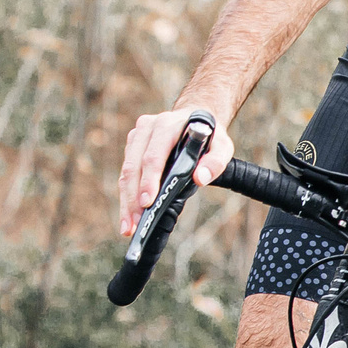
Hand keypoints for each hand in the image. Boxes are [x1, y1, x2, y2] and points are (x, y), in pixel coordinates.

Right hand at [118, 108, 232, 236]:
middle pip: (134, 166)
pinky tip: (128, 216)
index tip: (148, 202)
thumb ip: (216, 161)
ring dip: (126, 202)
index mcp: (168, 124)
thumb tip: (201, 178)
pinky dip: (126, 197)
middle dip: (134, 198)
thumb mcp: (222, 146)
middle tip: (136, 223)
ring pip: (126, 173)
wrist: (196, 120)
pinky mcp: (131, 147)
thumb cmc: (209, 136)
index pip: (154, 155)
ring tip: (128, 227)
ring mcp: (137, 137)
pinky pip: (125, 175)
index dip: (149, 179)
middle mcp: (148, 128)